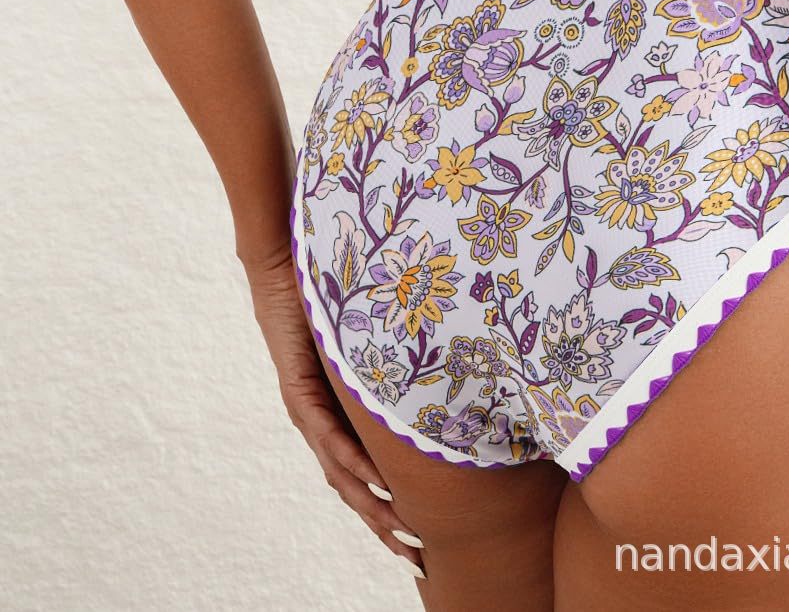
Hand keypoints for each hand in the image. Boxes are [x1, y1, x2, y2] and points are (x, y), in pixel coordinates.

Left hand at [247, 255, 426, 578]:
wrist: (292, 266)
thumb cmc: (339, 292)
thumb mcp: (383, 338)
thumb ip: (406, 357)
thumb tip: (458, 365)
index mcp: (343, 418)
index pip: (369, 476)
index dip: (393, 510)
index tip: (426, 538)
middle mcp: (324, 423)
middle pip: (355, 490)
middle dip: (386, 527)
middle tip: (419, 559)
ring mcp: (310, 411)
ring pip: (340, 473)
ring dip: (371, 507)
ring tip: (401, 535)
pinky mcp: (299, 391)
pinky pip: (326, 434)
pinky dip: (350, 460)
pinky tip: (373, 480)